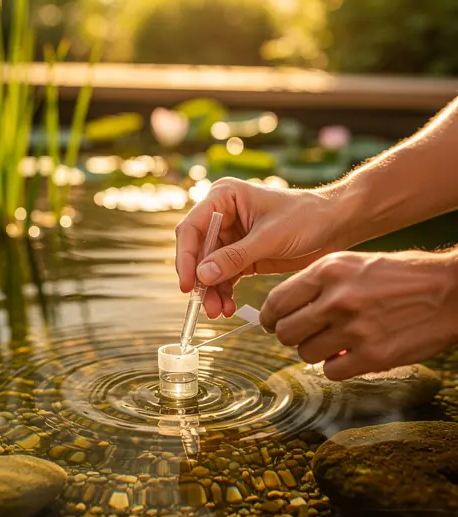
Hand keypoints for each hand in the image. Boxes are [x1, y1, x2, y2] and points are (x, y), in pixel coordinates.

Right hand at [175, 177, 339, 317]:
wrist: (336, 225)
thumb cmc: (306, 217)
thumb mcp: (269, 238)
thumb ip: (235, 257)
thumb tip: (202, 276)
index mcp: (224, 197)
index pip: (192, 228)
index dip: (185, 258)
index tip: (188, 285)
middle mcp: (223, 215)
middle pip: (198, 252)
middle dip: (201, 280)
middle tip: (206, 307)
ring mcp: (232, 237)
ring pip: (209, 268)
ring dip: (212, 291)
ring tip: (219, 312)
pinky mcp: (242, 256)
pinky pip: (225, 276)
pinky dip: (224, 292)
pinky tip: (228, 307)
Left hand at [260, 250, 457, 379]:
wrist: (449, 290)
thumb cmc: (399, 275)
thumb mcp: (352, 264)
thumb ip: (316, 284)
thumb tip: (283, 310)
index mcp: (328, 270)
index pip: (276, 302)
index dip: (268, 317)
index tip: (272, 323)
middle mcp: (337, 298)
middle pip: (284, 332)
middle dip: (290, 336)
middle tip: (304, 334)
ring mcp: (354, 328)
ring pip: (304, 353)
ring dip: (314, 351)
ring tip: (333, 342)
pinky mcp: (373, 355)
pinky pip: (330, 372)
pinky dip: (336, 367)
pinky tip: (349, 355)